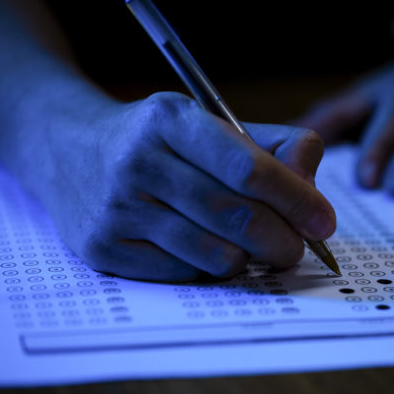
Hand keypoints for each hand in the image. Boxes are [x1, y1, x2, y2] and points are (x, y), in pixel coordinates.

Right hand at [39, 92, 334, 280]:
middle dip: (282, 241)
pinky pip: (182, 273)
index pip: (248, 168)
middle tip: (296, 248)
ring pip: (213, 254)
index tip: (323, 222)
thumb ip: (273, 144)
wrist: (70, 151)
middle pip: (236, 217)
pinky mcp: (102, 246)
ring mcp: (116, 207)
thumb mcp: (211, 123)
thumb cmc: (160, 141)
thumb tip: (310, 181)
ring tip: (249, 246)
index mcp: (172, 120)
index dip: (296, 199)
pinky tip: (205, 248)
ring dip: (248, 259)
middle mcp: (138, 160)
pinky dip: (208, 268)